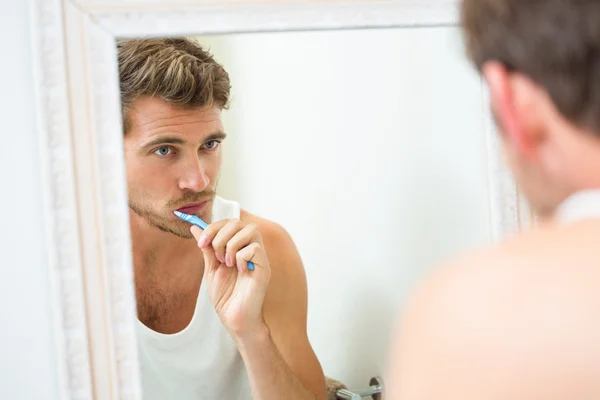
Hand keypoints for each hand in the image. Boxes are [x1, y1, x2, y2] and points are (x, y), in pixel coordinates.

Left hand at [191, 219, 270, 339]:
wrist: (234, 319)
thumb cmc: (226, 297)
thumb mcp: (211, 268)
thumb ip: (206, 248)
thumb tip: (195, 228)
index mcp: (239, 247)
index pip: (230, 222)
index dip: (213, 227)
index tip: (201, 241)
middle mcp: (251, 249)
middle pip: (239, 222)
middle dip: (220, 235)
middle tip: (214, 255)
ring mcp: (259, 258)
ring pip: (250, 230)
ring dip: (232, 245)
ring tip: (227, 263)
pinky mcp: (265, 268)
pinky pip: (255, 249)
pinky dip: (242, 258)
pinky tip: (240, 272)